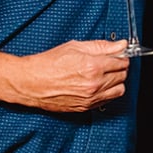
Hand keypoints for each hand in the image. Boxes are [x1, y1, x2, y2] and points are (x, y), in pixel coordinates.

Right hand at [13, 40, 129, 111]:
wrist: (30, 82)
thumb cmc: (48, 64)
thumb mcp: (75, 47)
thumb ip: (102, 46)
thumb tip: (121, 45)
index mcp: (93, 66)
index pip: (122, 62)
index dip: (121, 57)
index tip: (117, 55)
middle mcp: (94, 84)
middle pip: (122, 76)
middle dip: (119, 68)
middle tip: (110, 63)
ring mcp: (90, 97)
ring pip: (119, 90)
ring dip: (116, 82)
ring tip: (104, 75)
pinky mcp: (86, 107)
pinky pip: (108, 100)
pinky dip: (107, 92)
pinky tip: (98, 85)